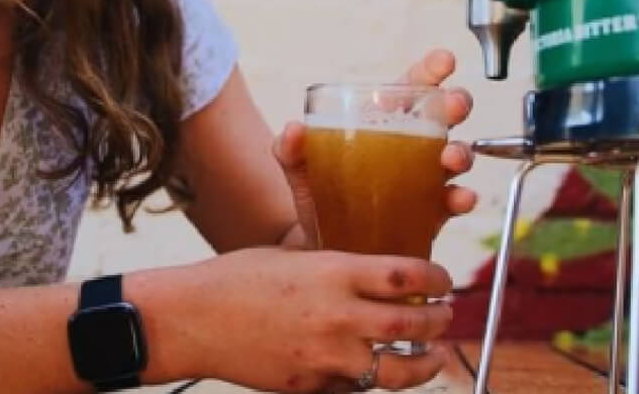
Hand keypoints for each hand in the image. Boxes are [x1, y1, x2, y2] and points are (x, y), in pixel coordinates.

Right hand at [187, 247, 454, 391]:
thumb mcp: (291, 258)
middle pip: (413, 322)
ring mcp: (326, 356)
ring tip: (431, 356)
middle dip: (439, 320)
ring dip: (424, 362)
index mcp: (332, 271)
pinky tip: (372, 368)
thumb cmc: (236, 279)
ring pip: (397, 368)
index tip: (443, 280)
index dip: (436, 277)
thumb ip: (335, 270)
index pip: (407, 274)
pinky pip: (355, 386)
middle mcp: (337, 315)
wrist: (193, 319)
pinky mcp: (312, 385)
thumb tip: (377, 276)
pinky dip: (370, 379)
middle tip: (445, 315)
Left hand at [273, 50, 477, 247]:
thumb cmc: (317, 191)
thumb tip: (294, 130)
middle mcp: (411, 145)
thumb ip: (290, 148)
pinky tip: (459, 198)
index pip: (411, 88)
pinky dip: (462, 198)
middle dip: (455, 103)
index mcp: (382, 122)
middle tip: (453, 105)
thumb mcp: (299, 166)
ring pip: (456, 156)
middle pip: (444, 115)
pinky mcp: (431, 213)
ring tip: (450, 157)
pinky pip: (453, 202)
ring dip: (460, 153)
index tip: (443, 61)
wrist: (320, 243)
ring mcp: (425, 178)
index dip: (430, 71)